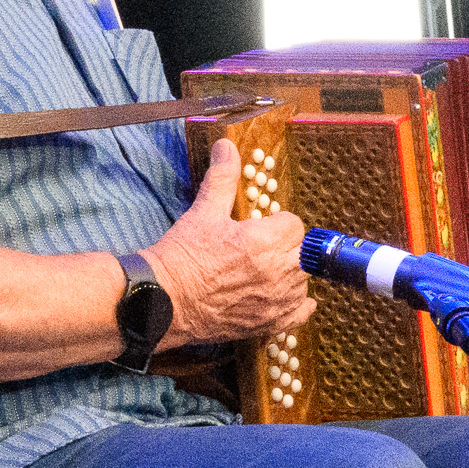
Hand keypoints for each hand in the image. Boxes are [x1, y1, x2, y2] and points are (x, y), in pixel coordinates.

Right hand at [147, 138, 312, 345]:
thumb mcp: (203, 211)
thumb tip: (226, 146)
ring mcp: (276, 300)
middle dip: (285, 246)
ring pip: (303, 280)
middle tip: (260, 248)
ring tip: (263, 271)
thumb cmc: (183, 256)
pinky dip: (297, 303)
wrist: (165, 300)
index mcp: (264, 241)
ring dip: (290, 273)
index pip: (294, 224)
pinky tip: (283, 295)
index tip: (261, 226)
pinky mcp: (271, 322)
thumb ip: (223, 178)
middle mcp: (277, 272)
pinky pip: (301, 311)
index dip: (277, 222)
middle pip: (302, 252)